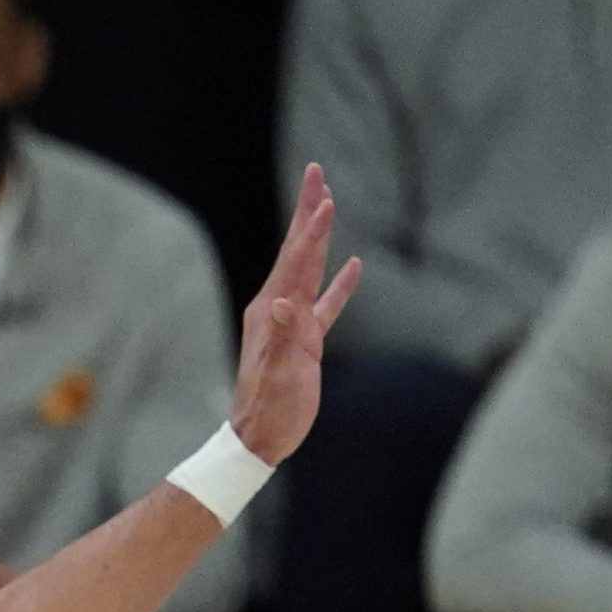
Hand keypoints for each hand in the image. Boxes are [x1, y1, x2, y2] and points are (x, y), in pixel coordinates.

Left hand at [232, 165, 362, 463]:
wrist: (259, 438)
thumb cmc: (270, 411)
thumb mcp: (281, 375)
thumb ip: (285, 337)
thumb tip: (283, 303)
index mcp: (272, 312)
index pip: (297, 260)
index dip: (313, 229)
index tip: (325, 196)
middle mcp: (277, 309)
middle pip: (297, 250)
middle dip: (307, 212)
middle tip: (315, 173)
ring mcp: (290, 322)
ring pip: (310, 268)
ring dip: (320, 236)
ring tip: (328, 204)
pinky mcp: (304, 340)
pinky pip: (325, 303)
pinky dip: (338, 283)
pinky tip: (352, 266)